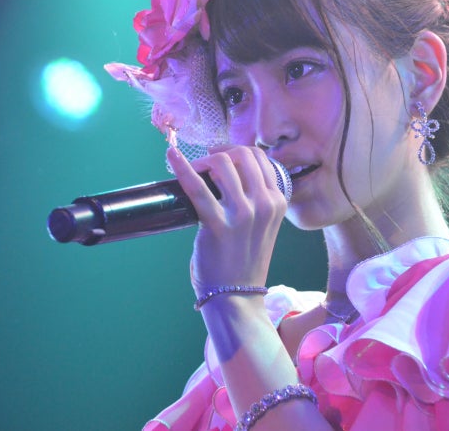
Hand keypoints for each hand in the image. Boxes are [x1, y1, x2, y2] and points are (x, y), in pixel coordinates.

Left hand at [166, 145, 287, 295]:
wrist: (236, 298)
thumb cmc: (243, 262)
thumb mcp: (262, 226)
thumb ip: (254, 200)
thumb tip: (225, 175)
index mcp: (277, 202)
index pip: (259, 158)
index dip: (235, 152)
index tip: (218, 158)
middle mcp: (264, 204)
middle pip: (242, 155)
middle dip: (219, 153)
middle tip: (203, 165)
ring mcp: (243, 214)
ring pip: (222, 163)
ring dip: (202, 161)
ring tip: (192, 170)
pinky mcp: (217, 224)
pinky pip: (197, 187)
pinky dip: (181, 167)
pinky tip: (171, 156)